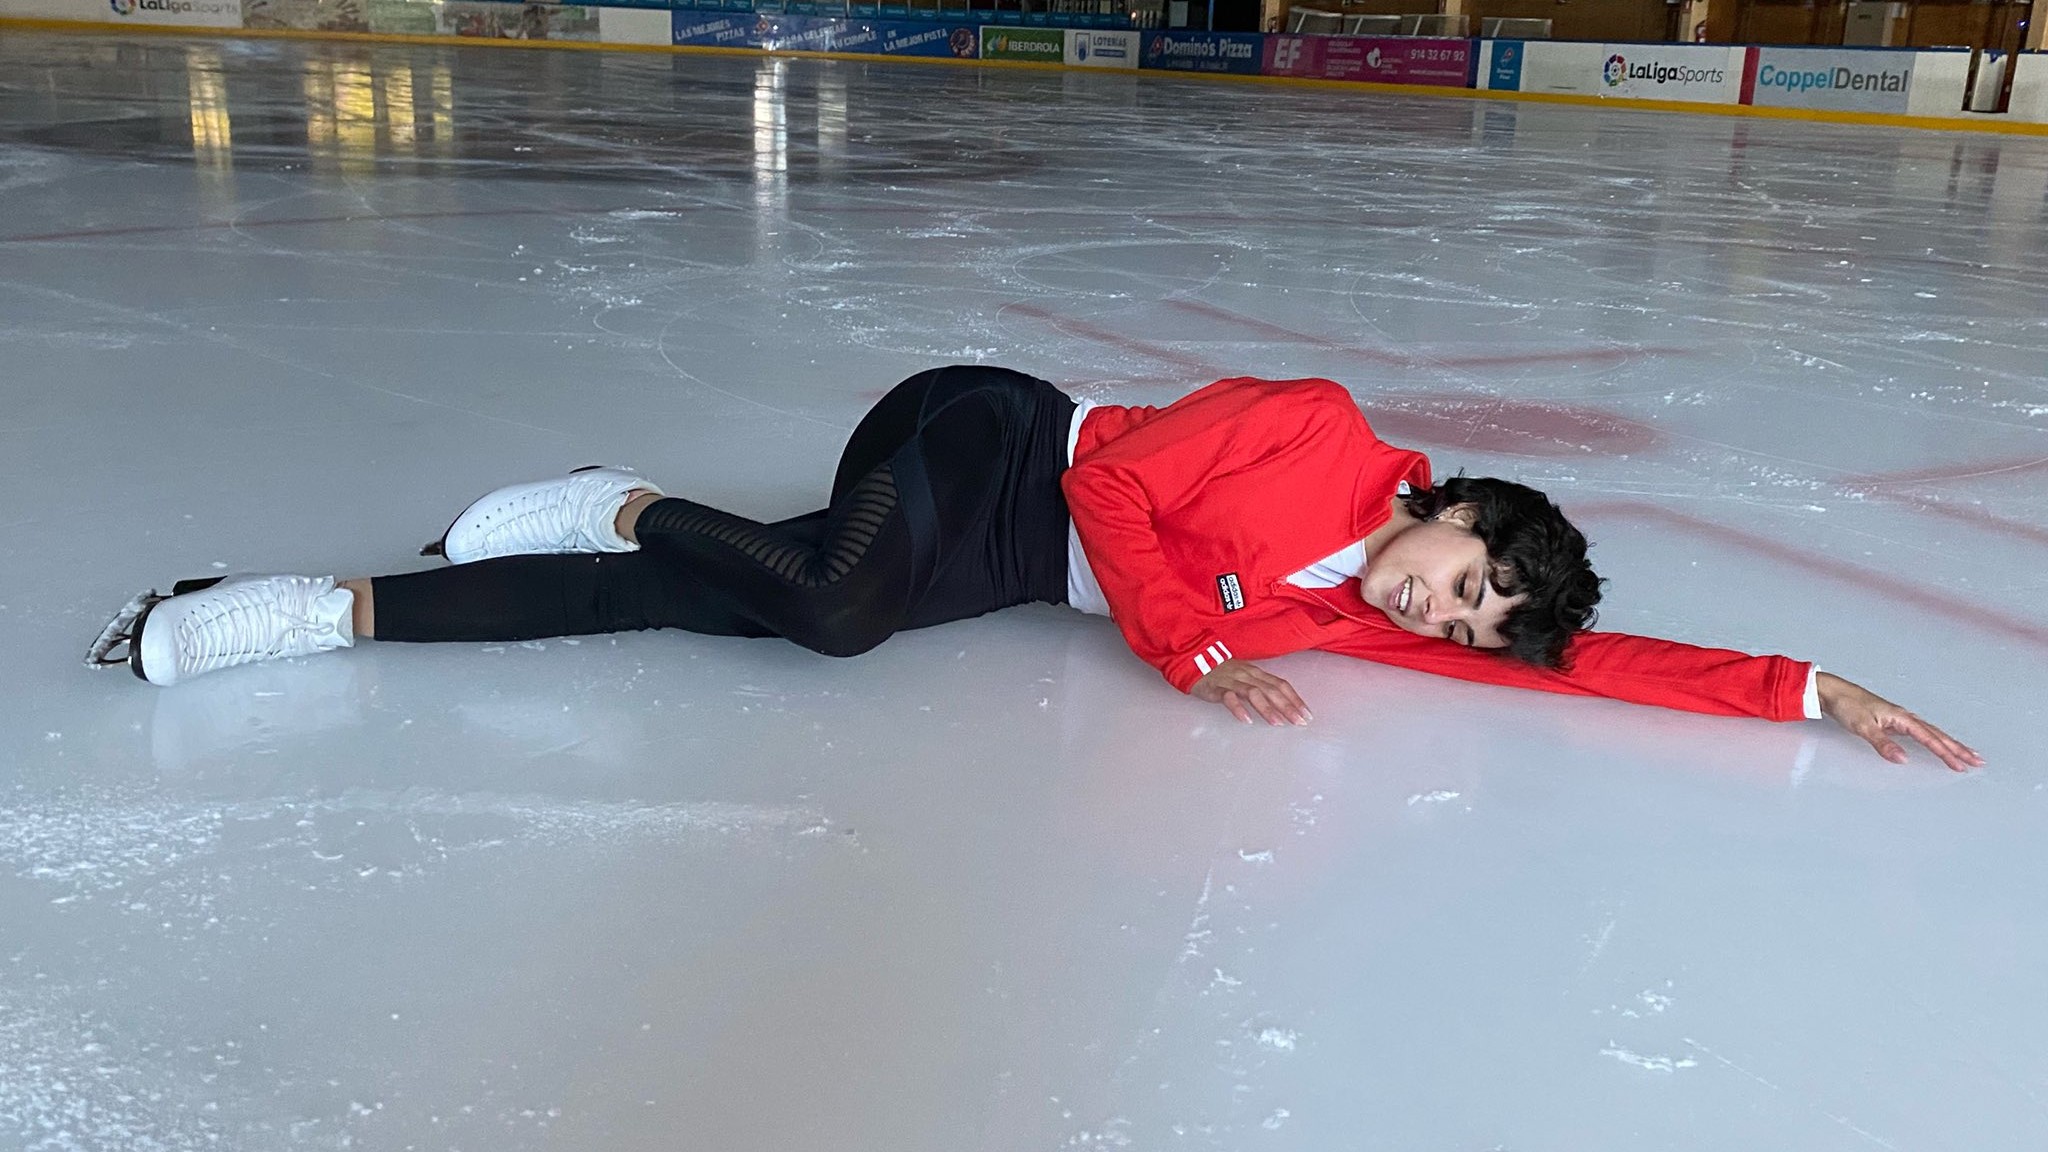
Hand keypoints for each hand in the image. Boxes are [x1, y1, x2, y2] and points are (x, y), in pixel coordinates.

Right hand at [1191, 659, 1311, 726]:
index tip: (1307, 715)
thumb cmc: (1222, 673)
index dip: (1295, 699)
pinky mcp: (1217, 687)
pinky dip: (1238, 708)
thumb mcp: (1244, 677)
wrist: (1194, 661)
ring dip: (1267, 708)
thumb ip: (1260, 688)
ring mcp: (1232, 681)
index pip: (1281, 685)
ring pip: (1253, 693)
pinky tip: (1246, 720)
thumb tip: (1281, 704)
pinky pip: (1229, 697)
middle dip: (1287, 706)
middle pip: (1272, 690)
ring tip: (1278, 723)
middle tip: (1299, 722)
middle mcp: (1248, 675)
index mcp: (1257, 673)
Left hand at [1816, 672, 1982, 771]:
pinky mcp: (1893, 720)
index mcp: (1902, 718)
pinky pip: (1921, 731)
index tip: (1961, 765)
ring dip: (1949, 743)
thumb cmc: (1847, 706)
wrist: (1833, 692)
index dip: (1946, 753)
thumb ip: (1883, 744)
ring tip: (1966, 754)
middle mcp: (1905, 717)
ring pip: (1932, 732)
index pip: (1930, 739)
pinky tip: (1937, 743)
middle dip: (1958, 748)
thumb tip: (1902, 759)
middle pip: (1938, 734)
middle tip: (1977, 761)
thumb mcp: (1863, 727)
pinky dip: (1933, 739)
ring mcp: (1900, 718)